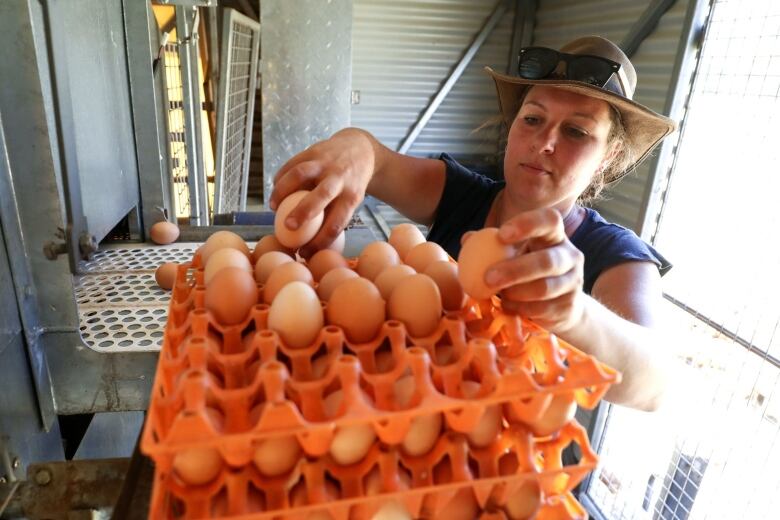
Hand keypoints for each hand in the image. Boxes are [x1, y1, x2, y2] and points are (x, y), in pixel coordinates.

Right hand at [269, 129, 374, 256]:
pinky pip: (292, 163)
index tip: (304, 252)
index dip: (320, 241)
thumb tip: (307, 247)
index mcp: (352, 197)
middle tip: (288, 227)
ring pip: (301, 173)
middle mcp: (340, 178)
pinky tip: (275, 190)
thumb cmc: (351, 185)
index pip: (336, 223)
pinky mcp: (313, 150)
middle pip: (323, 194)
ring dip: (283, 190)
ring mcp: (326, 162)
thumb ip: (330, 218)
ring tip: (273, 206)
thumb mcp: (350, 202)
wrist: (359, 150)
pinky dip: (280, 177)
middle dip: (304, 211)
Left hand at [483, 208, 584, 332]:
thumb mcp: (513, 254)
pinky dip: (520, 309)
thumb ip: (491, 245)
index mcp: (555, 236)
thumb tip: (467, 239)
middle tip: (488, 277)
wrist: (558, 305)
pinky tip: (508, 307)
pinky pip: (542, 309)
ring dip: (516, 293)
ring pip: (544, 288)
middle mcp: (570, 257)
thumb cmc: (528, 271)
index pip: (550, 220)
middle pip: (547, 261)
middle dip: (515, 270)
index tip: (501, 235)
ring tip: (500, 295)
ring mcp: (573, 283)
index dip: (527, 225)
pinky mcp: (569, 307)